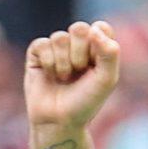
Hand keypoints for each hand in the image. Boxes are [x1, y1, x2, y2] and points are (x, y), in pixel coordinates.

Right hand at [24, 20, 122, 137]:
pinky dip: (49, 62)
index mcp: (97, 49)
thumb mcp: (106, 80)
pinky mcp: (37, 53)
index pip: (101, 27)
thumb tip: (94, 29)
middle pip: (79, 28)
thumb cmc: (85, 102)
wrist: (59, 121)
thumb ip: (110, 53)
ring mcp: (56, 48)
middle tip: (79, 71)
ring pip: (59, 37)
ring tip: (64, 78)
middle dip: (80, 53)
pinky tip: (50, 75)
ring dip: (64, 63)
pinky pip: (42, 44)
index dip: (99, 42)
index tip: (96, 63)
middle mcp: (77, 45)